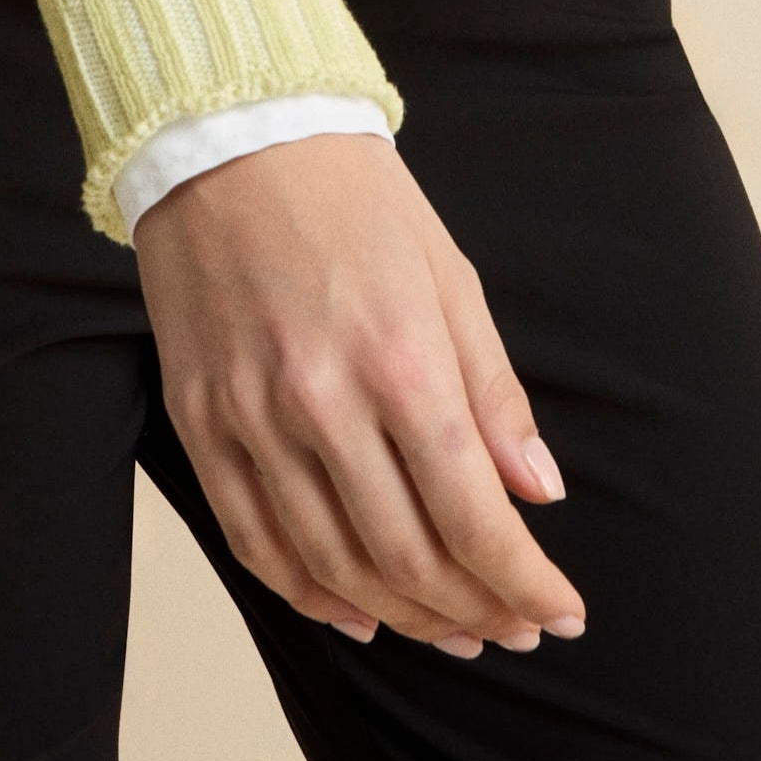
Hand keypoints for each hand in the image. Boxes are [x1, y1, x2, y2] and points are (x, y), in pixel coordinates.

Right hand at [134, 134, 585, 658]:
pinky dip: (312, 594)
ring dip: (403, 615)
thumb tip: (540, 494)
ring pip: (334, 566)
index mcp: (400, 358)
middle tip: (514, 628)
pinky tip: (357, 612)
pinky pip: (255, 543)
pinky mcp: (198, 421)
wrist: (228, 132)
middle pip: (408, 556)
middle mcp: (322, 400)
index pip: (474, 515)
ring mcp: (250, 417)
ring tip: (451, 628)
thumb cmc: (353, 197)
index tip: (562, 613)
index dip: (525, 582)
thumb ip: (494, 394)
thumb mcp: (450, 276)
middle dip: (475, 609)